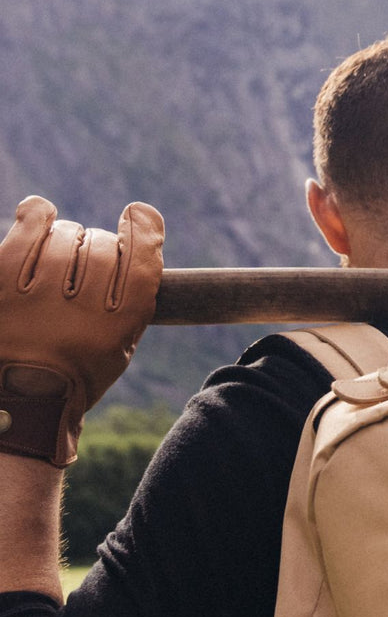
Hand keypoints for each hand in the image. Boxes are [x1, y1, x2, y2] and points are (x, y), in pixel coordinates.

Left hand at [0, 196, 164, 466]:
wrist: (12, 403)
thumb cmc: (70, 369)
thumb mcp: (117, 347)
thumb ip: (132, 300)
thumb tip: (136, 235)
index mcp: (115, 329)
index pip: (141, 262)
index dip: (144, 229)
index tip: (137, 214)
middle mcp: (78, 314)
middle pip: (102, 246)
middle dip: (99, 242)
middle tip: (88, 255)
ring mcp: (34, 300)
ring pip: (65, 237)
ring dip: (67, 234)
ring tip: (60, 247)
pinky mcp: (0, 288)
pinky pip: (25, 233)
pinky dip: (36, 215)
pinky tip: (38, 213)